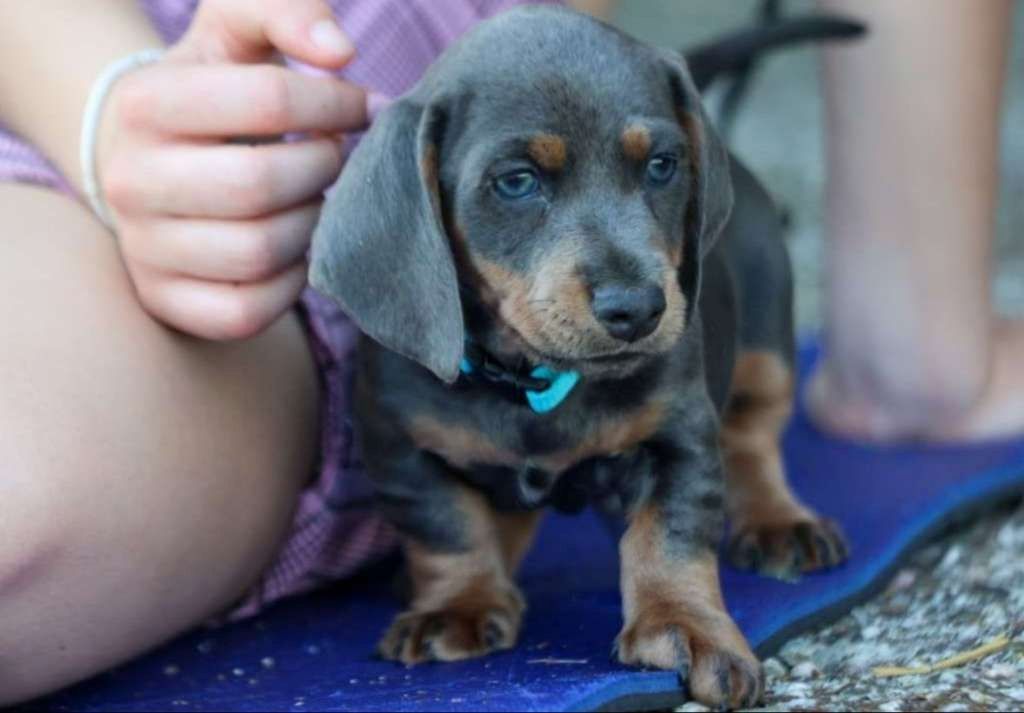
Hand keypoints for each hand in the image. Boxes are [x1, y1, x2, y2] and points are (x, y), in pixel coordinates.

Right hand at [98, 0, 367, 339]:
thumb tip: (339, 51)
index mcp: (145, 103)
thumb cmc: (211, 93)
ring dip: (311, 226)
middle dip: (322, 168)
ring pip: (258, 252)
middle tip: (334, 158)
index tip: (359, 108)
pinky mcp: (167, 302)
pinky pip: (248, 312)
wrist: (149, 160)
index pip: (268, 99)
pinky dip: (290, 285)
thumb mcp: (235, 35)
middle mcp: (130, 180)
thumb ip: (287, 12)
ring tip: (315, 200)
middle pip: (260, 183)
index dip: (335, 103)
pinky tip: (296, 250)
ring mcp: (144, 249)